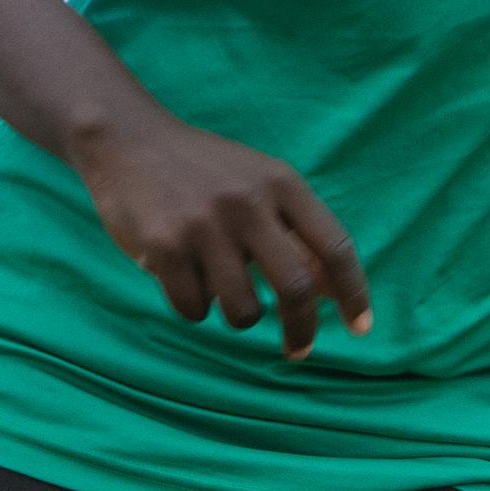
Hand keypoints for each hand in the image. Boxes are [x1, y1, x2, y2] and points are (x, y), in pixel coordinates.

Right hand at [73, 101, 370, 357]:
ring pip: (242, 311)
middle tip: (297, 350)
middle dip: (302, 330)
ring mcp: (204, 225)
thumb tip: (330, 292)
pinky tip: (181, 275)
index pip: (335, 247)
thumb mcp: (260, 183)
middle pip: (294, 288)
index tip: (360, 328)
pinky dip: (193, 306)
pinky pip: (194, 309)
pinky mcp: (163, 247)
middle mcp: (248, 203)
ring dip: (237, 315)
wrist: (128, 140)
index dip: (353, 294)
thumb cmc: (205, 171)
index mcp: (282, 184)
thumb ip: (297, 231)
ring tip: (220, 286)